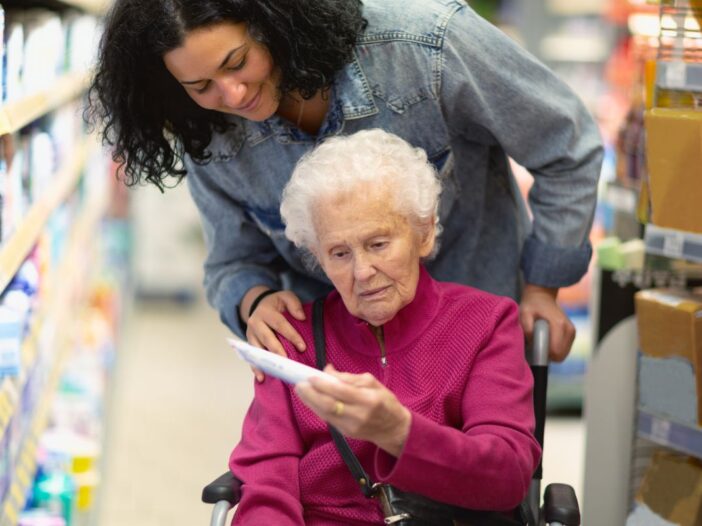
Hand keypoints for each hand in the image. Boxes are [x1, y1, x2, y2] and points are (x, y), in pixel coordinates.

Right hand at [242, 288, 306, 380]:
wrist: (259, 305)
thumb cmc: (276, 304)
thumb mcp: (285, 297)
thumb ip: (294, 304)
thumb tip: (301, 317)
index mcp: (265, 311)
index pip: (280, 324)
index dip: (291, 335)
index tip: (302, 347)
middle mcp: (255, 323)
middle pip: (267, 338)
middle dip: (278, 350)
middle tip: (287, 361)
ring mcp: (250, 334)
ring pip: (258, 349)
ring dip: (266, 362)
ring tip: (275, 372)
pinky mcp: (249, 344)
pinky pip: (252, 357)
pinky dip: (256, 368)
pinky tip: (262, 377)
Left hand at [295, 364, 410, 456]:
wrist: (393, 429)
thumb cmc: (384, 401)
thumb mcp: (372, 383)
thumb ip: (349, 377)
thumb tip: (327, 370)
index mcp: (368, 399)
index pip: (341, 391)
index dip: (323, 384)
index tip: (311, 376)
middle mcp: (358, 414)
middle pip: (328, 405)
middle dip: (311, 394)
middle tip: (299, 384)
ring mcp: (351, 426)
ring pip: (324, 414)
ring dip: (310, 402)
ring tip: (301, 391)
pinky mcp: (345, 433)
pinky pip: (327, 419)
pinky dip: (317, 408)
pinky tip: (311, 400)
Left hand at [519, 283, 575, 362]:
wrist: (542, 297)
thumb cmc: (532, 305)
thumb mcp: (524, 313)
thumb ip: (527, 328)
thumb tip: (532, 342)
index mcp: (559, 324)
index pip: (555, 351)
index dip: (544, 355)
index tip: (534, 349)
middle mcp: (569, 329)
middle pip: (560, 356)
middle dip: (547, 354)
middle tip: (536, 344)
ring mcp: (572, 332)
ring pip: (562, 354)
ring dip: (551, 351)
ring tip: (541, 339)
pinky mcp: (572, 334)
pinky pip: (564, 350)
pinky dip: (555, 348)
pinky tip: (547, 339)